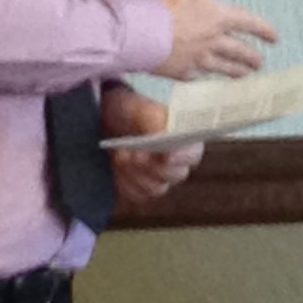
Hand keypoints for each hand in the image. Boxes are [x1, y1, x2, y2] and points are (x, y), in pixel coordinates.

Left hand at [101, 85, 204, 206]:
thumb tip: (163, 135)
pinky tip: (116, 168)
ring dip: (135, 173)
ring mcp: (160, 177)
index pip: (193, 154)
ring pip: (156, 188)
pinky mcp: (142, 188)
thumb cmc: (130, 108)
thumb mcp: (141, 108)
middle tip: (134, 152)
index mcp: (185, 138)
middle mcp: (178, 162)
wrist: (108, 116)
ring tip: (121, 155)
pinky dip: (125, 182)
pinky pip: (138, 195)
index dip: (183, 157)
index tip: (166, 156)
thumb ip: (155, 120)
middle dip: (152, 166)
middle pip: (176, 175)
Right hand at [150, 0, 278, 81]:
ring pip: (223, 68)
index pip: (248, 24)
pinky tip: (207, 79)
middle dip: (251, 58)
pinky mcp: (180, 71)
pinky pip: (199, 76)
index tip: (275, 38)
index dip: (263, 30)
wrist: (140, 34)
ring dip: (236, 72)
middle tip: (260, 64)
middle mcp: (213, 41)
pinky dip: (207, 78)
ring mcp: (197, 59)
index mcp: (219, 18)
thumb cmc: (167, 3)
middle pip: (238, 52)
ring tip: (244, 76)